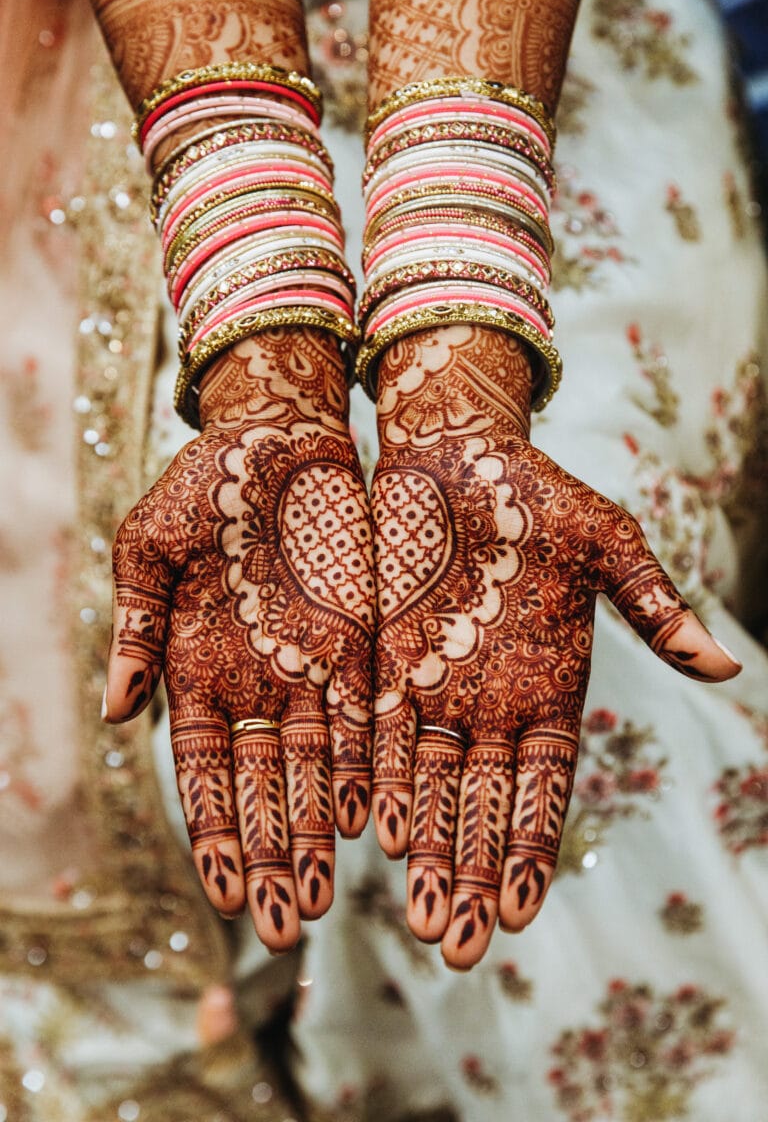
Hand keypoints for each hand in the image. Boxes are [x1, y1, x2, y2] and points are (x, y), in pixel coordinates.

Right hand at [104, 331, 374, 950]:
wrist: (283, 433)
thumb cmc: (205, 483)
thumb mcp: (152, 545)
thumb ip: (136, 622)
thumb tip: (113, 709)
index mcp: (195, 668)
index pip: (203, 772)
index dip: (212, 830)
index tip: (223, 891)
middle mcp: (255, 684)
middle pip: (263, 789)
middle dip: (269, 856)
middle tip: (281, 926)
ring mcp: (310, 670)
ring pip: (316, 769)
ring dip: (318, 833)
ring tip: (324, 896)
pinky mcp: (362, 645)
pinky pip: (365, 720)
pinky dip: (366, 770)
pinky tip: (372, 820)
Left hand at [371, 326, 738, 968]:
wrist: (457, 451)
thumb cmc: (541, 495)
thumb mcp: (606, 543)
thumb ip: (652, 605)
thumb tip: (724, 667)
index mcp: (551, 688)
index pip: (542, 788)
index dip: (530, 848)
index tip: (519, 913)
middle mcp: (491, 701)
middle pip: (480, 805)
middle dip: (470, 874)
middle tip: (456, 947)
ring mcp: (434, 685)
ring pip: (428, 784)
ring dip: (425, 849)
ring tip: (419, 918)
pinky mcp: (382, 659)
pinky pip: (376, 732)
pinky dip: (377, 780)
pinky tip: (375, 833)